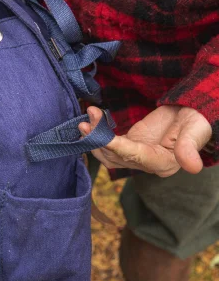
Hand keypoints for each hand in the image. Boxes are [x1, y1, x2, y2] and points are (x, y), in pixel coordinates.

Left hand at [79, 105, 211, 176]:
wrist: (191, 112)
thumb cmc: (195, 121)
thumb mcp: (196, 131)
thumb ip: (190, 148)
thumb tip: (194, 168)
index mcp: (161, 163)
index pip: (134, 156)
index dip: (117, 147)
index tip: (100, 136)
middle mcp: (145, 163)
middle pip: (116, 157)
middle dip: (98, 141)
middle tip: (85, 124)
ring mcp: (135, 154)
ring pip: (108, 153)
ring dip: (94, 139)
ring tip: (84, 122)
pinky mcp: (129, 144)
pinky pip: (109, 144)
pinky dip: (98, 136)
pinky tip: (90, 123)